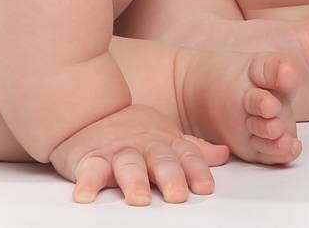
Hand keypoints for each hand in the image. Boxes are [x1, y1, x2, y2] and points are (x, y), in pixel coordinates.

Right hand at [48, 104, 229, 204]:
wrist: (87, 109)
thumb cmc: (130, 130)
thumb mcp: (164, 135)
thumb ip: (192, 148)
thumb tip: (222, 153)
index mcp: (164, 143)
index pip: (186, 156)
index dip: (196, 171)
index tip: (205, 188)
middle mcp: (143, 147)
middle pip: (160, 161)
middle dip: (170, 176)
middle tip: (177, 195)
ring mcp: (117, 153)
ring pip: (127, 166)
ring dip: (133, 182)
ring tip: (139, 199)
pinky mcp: (90, 159)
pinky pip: (89, 171)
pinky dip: (87, 183)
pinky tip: (86, 196)